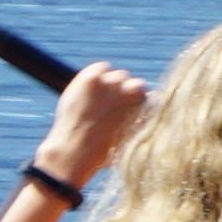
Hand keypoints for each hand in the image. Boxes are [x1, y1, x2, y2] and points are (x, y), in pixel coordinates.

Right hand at [38, 62, 149, 188]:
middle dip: (121, 90)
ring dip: (135, 97)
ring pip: (138, 86)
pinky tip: (137, 121)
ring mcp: (127, 95)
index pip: (105, 69)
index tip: (106, 96)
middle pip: (123, 77)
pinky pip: (151, 102)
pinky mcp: (140, 110)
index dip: (106, 84)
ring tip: (126, 116)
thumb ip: (88, 89)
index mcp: (91, 77)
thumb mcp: (72, 101)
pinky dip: (147, 109)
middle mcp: (110, 81)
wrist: (75, 152)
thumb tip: (103, 84)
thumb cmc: (70, 133)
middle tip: (116, 109)